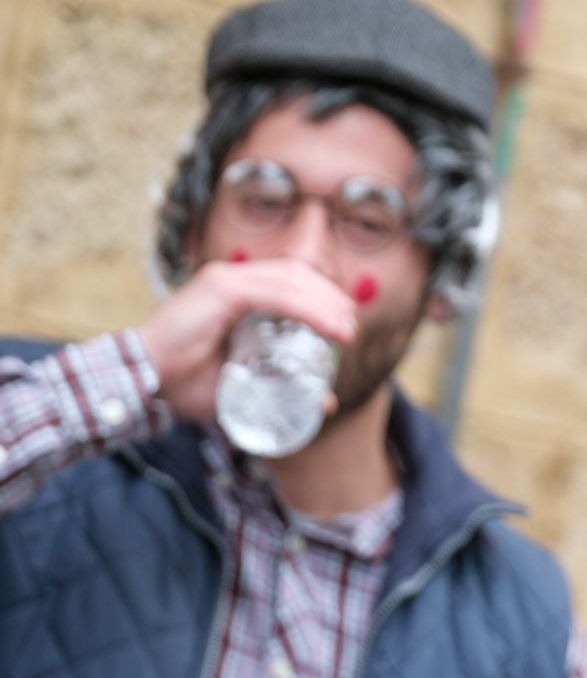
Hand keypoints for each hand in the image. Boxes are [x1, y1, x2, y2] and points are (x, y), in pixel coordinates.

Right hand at [136, 258, 357, 423]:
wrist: (144, 383)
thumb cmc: (186, 384)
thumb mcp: (244, 385)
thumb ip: (282, 389)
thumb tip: (326, 402)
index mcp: (235, 294)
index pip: (290, 282)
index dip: (323, 297)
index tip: (346, 325)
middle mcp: (231, 279)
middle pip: (296, 275)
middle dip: (330, 298)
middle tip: (350, 329)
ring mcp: (225, 280)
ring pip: (291, 280)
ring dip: (325, 303)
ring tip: (346, 330)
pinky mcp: (220, 289)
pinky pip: (274, 293)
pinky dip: (307, 308)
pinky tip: (329, 326)